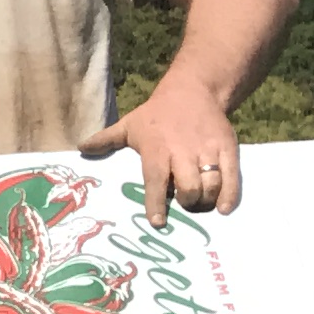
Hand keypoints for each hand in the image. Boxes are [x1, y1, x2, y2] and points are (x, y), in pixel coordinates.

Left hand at [84, 73, 242, 223]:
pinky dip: (230, 195)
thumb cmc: (156, 114)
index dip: (156, 203)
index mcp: (157, 149)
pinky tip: (224, 208)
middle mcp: (183, 151)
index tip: (157, 222)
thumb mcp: (129, 124)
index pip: (155, 181)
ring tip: (201, 204)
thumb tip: (81, 149)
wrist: (193, 90)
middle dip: (187, 202)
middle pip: (189, 187)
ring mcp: (208, 149)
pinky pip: (232, 176)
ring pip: (211, 183)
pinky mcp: (228, 147)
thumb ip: (106, 139)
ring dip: (207, 200)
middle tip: (184, 205)